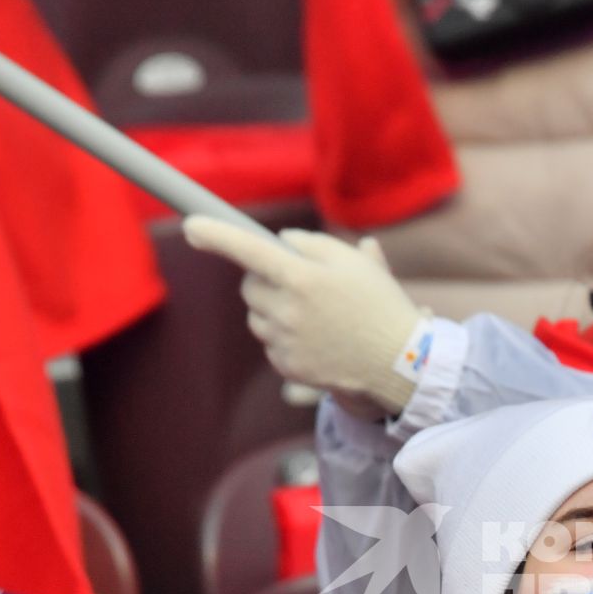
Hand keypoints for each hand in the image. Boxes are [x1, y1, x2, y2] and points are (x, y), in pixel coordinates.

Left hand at [181, 216, 425, 415]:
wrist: (400, 364)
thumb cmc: (380, 306)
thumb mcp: (356, 262)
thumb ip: (313, 244)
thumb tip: (281, 241)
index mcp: (303, 277)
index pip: (247, 249)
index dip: (215, 235)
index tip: (192, 226)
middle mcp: (287, 310)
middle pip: (249, 285)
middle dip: (263, 279)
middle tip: (297, 283)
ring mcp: (285, 342)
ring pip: (257, 316)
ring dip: (274, 310)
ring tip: (315, 317)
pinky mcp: (287, 366)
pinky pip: (270, 343)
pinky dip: (285, 338)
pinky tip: (317, 340)